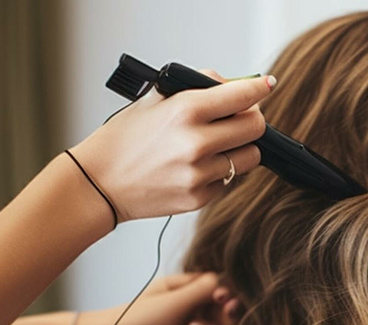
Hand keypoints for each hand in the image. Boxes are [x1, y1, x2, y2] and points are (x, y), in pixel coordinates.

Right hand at [67, 68, 274, 223]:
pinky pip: (230, 179)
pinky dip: (221, 170)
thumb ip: (197, 86)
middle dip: (251, 119)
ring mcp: (200, 173)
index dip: (259, 88)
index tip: (267, 84)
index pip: (242, 96)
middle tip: (240, 117)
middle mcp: (196, 143)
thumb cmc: (125, 138)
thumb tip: (235, 83)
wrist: (100, 182)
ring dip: (241, 147)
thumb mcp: (154, 98)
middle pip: (256, 128)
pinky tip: (197, 165)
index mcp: (184, 111)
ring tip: (218, 143)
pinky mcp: (200, 197)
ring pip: (250, 157)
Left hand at [73, 272, 244, 324]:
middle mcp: (187, 309)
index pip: (216, 288)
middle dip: (223, 318)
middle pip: (221, 312)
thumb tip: (225, 281)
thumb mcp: (172, 302)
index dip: (226, 296)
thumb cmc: (135, 320)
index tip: (224, 301)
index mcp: (182, 290)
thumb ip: (201, 291)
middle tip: (222, 322)